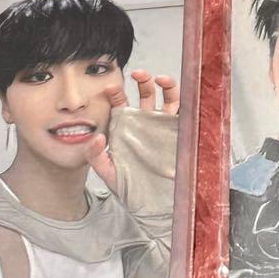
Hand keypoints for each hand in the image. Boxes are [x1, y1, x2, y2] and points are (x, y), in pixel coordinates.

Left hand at [86, 70, 178, 189]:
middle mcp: (145, 122)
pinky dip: (181, 97)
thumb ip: (97, 156)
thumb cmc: (130, 188)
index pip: (121, 104)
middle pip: (145, 94)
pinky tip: (175, 93)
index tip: (110, 87)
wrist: (155, 203)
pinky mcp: (178, 130)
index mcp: (127, 128)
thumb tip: (96, 137)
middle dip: (142, 81)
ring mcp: (163, 125)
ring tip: (158, 78)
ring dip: (163, 84)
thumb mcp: (108, 173)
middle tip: (137, 73)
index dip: (116, 93)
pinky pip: (182, 109)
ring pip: (166, 97)